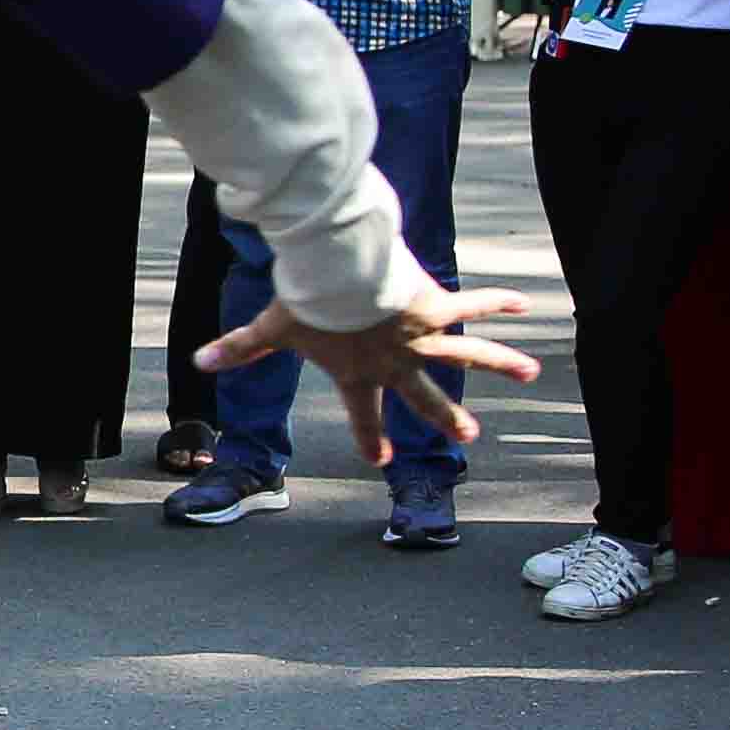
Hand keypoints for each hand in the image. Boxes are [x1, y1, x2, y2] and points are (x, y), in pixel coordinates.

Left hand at [195, 277, 544, 462]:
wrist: (334, 272)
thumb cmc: (303, 301)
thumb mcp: (271, 327)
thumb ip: (240, 347)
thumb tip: (198, 362)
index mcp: (356, 374)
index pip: (361, 414)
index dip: (367, 436)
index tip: (376, 457)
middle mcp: (394, 362)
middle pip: (424, 398)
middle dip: (446, 418)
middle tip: (468, 437)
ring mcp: (420, 337)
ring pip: (467, 356)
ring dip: (500, 363)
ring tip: (531, 373)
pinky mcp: (435, 306)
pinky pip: (474, 303)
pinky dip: (499, 301)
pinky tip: (528, 301)